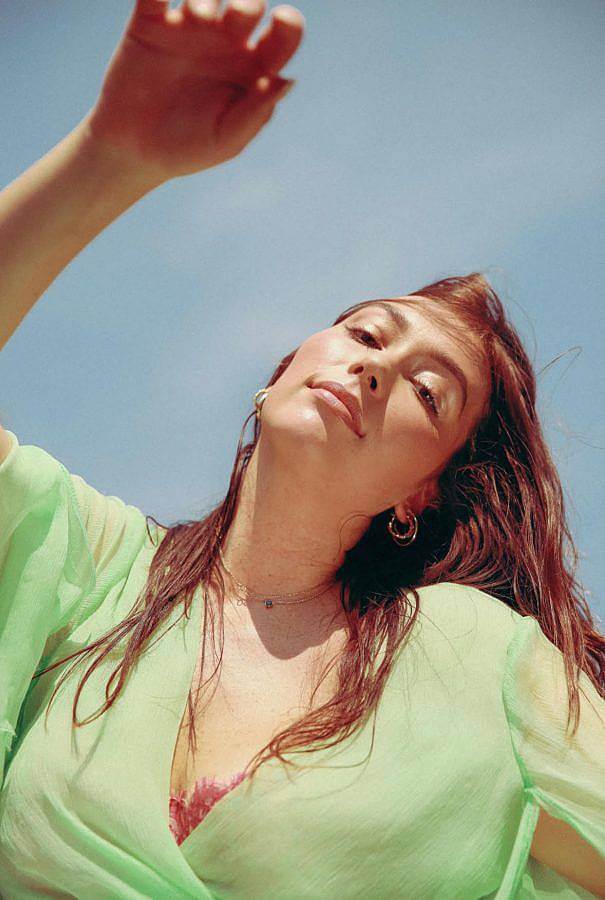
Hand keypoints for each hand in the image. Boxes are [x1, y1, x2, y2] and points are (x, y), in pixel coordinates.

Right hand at [84, 0, 303, 183]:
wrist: (133, 150)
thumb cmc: (187, 149)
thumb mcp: (226, 140)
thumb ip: (256, 111)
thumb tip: (287, 80)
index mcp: (252, 68)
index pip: (282, 37)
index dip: (289, 24)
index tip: (283, 20)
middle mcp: (226, 41)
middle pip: (248, 5)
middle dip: (247, 2)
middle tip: (236, 17)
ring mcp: (189, 27)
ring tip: (198, 17)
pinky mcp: (150, 20)